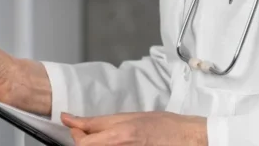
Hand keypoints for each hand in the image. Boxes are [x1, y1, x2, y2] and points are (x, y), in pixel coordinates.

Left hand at [61, 111, 206, 145]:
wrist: (187, 138)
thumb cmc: (164, 125)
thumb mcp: (130, 117)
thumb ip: (100, 121)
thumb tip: (73, 120)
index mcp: (120, 135)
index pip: (83, 143)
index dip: (74, 134)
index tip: (71, 124)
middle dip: (81, 141)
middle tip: (84, 132)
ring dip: (94, 144)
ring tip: (101, 137)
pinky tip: (112, 142)